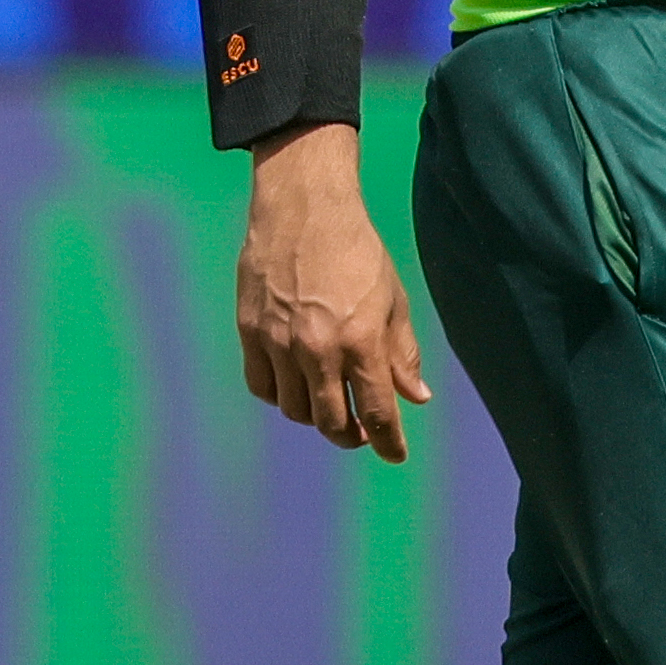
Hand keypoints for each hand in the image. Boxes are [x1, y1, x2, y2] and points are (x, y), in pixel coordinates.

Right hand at [236, 124, 431, 458]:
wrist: (304, 209)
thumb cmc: (357, 251)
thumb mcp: (393, 300)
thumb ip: (402, 353)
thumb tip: (415, 396)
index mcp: (361, 342)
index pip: (376, 412)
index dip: (388, 442)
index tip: (395, 455)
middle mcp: (317, 350)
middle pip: (331, 421)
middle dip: (350, 435)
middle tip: (361, 432)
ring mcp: (279, 343)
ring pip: (294, 409)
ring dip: (315, 416)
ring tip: (329, 405)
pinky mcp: (251, 332)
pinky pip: (261, 385)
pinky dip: (279, 396)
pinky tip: (294, 386)